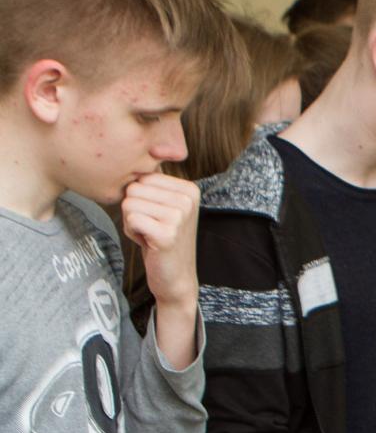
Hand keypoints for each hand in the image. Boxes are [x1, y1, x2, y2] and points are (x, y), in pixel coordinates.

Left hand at [122, 173, 200, 309]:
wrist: (175, 277)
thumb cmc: (162, 238)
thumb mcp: (163, 206)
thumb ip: (153, 184)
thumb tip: (137, 155)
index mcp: (189, 189)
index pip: (143, 177)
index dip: (140, 198)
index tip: (156, 216)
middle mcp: (188, 199)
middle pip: (134, 189)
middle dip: (134, 210)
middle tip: (151, 227)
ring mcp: (180, 216)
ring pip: (129, 204)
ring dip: (132, 222)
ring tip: (150, 234)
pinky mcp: (168, 233)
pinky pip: (131, 219)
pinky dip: (132, 233)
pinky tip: (148, 242)